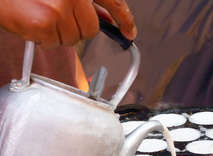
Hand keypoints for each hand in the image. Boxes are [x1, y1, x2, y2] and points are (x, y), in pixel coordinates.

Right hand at [0, 0, 135, 48]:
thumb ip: (86, 1)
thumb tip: (107, 17)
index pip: (114, 2)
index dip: (125, 19)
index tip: (129, 32)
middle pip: (91, 30)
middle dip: (77, 29)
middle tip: (57, 18)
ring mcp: (59, 9)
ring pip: (73, 39)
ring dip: (58, 34)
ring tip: (41, 16)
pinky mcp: (44, 24)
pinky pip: (54, 44)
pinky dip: (43, 38)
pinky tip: (32, 21)